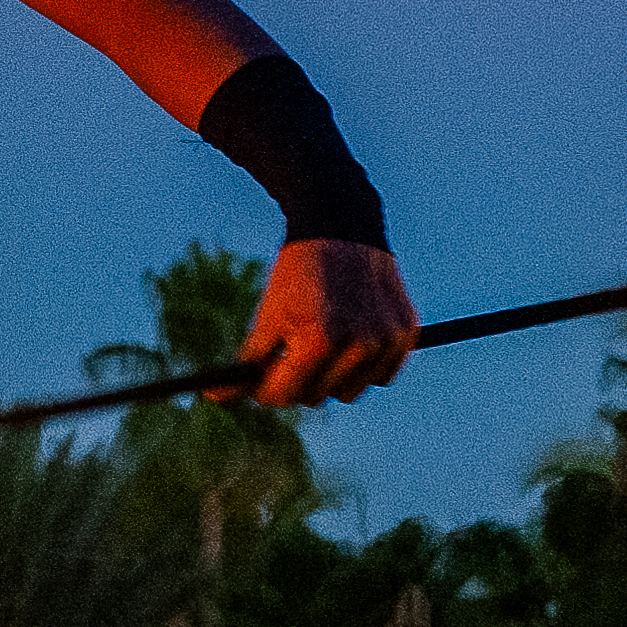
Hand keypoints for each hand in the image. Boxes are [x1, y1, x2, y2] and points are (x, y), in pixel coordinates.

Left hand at [236, 239, 416, 405]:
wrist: (342, 228)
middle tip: (291, 358)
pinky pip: (381, 376)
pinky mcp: (406, 335)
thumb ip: (250, 360)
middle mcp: (358, 347)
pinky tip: (354, 337)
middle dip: (298, 381)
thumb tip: (219, 398)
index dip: (265, 389)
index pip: (281, 395)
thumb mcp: (269, 314)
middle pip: (315, 398)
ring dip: (333, 378)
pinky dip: (365, 366)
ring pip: (349, 392)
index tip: (261, 381)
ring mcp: (386, 342)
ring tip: (324, 341)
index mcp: (318, 342)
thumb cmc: (298, 274)